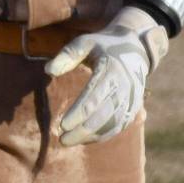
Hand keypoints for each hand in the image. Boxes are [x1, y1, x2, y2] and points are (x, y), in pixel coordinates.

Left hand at [44, 6, 167, 145]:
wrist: (136, 49)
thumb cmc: (103, 45)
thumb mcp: (85, 42)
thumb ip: (67, 55)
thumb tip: (47, 70)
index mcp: (111, 70)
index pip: (93, 97)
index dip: (78, 113)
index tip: (62, 124)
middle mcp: (124, 87)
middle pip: (102, 115)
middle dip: (82, 130)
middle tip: (62, 139)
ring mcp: (132, 99)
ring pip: (112, 124)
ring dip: (91, 136)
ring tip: (70, 140)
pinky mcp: (134, 107)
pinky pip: (119, 125)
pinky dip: (103, 135)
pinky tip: (87, 138)